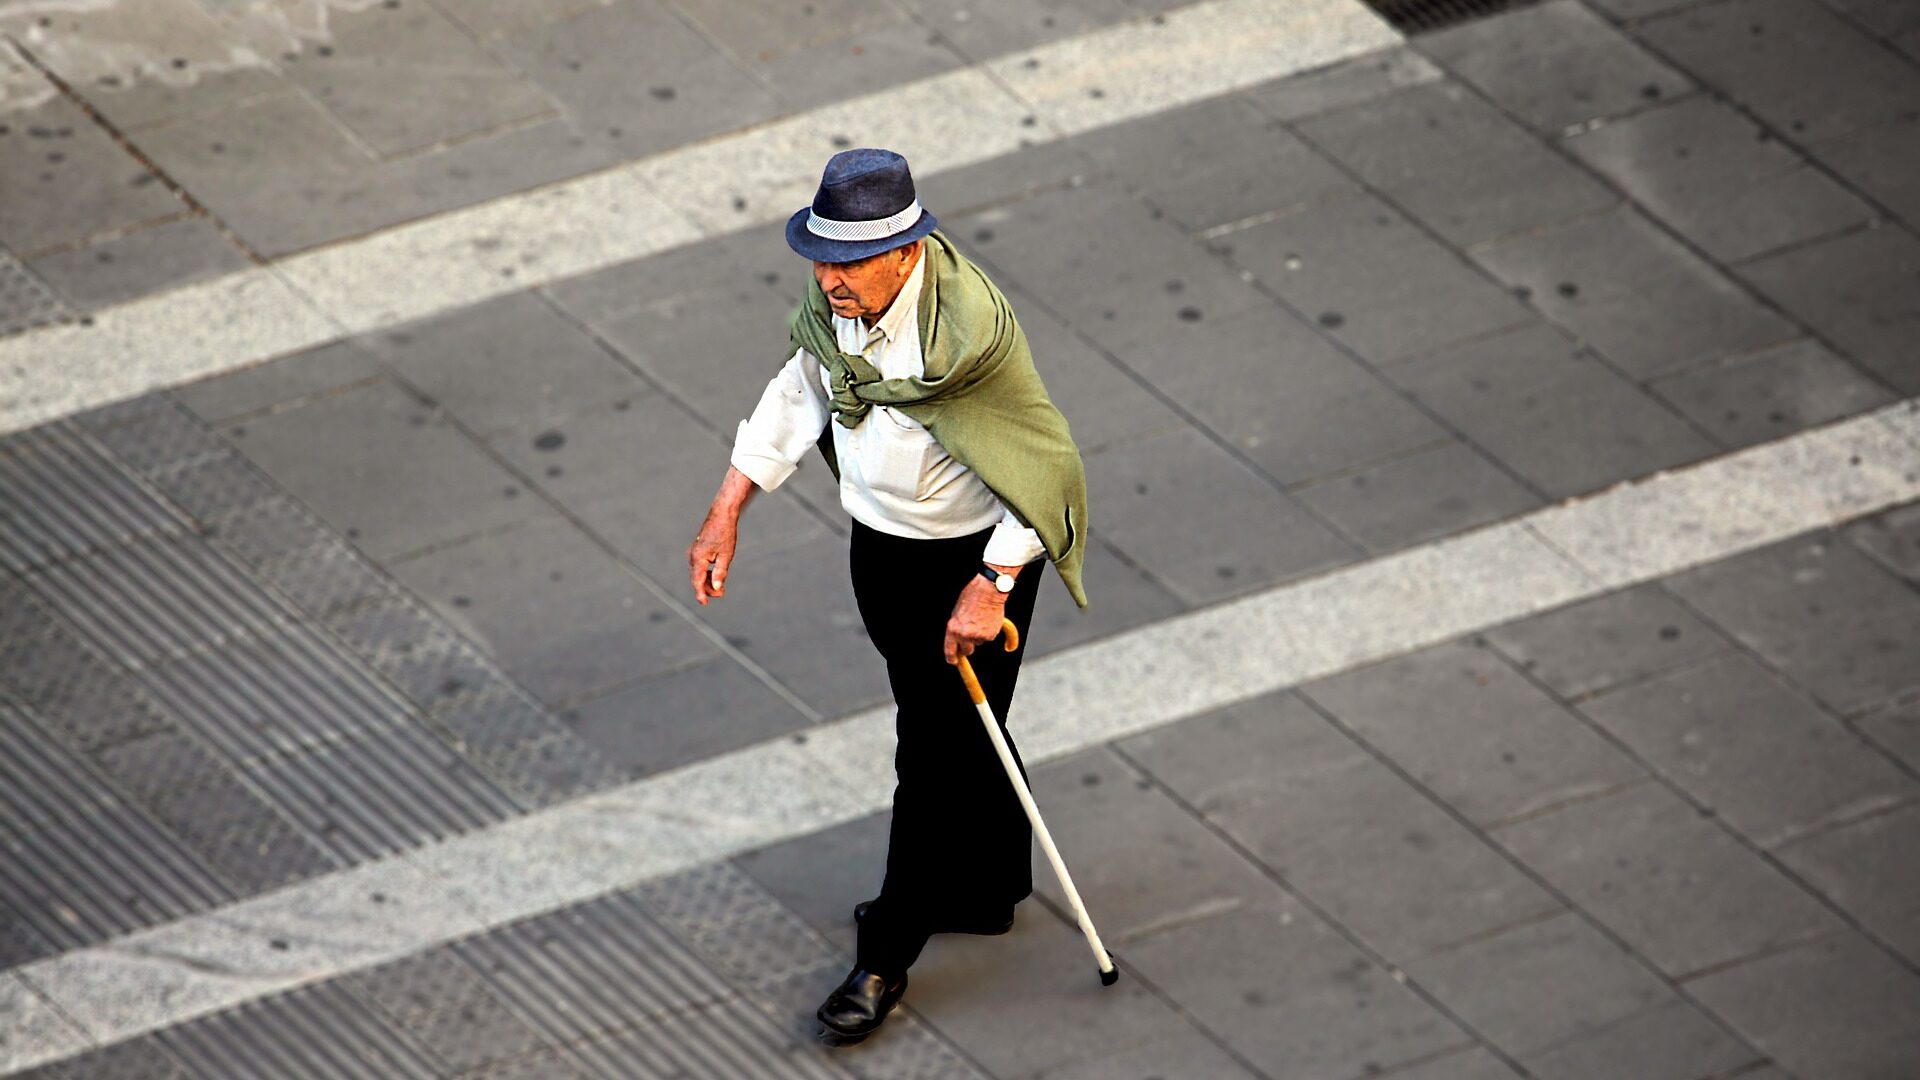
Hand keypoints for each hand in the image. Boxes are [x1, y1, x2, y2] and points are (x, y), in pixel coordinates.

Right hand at [689, 468, 757, 604]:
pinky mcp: (696, 551)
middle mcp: (692, 556)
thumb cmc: (725, 534)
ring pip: (697, 574)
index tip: (704, 604)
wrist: (721, 515)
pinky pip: (698, 567)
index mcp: (698, 558)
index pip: (697, 581)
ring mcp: (693, 553)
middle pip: (696, 579)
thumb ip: (720, 573)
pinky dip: (705, 574)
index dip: (701, 594)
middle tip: (722, 593)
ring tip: (720, 587)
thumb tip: (716, 588)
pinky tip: (714, 576)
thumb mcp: (726, 555)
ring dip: (706, 582)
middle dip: (707, 589)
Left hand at [945, 574, 1009, 663]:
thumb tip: (957, 640)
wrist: (987, 592)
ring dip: (979, 636)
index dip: (952, 658)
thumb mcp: (957, 613)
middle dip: (968, 645)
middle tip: (971, 634)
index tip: (954, 661)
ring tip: (980, 620)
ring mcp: (978, 636)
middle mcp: (964, 635)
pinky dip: (988, 632)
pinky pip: (988, 638)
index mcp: (952, 629)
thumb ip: (956, 628)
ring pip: (978, 643)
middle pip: (967, 650)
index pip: (950, 650)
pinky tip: (987, 620)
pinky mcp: (990, 635)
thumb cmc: (971, 597)